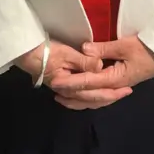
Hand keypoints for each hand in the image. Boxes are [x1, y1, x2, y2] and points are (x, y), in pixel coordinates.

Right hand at [15, 41, 130, 110]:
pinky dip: (89, 98)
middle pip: (92, 99)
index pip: (95, 93)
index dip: (111, 92)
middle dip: (110, 97)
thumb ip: (84, 61)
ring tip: (114, 95)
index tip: (126, 89)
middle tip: (125, 93)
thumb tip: (101, 67)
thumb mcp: (66, 53)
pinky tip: (93, 96)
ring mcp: (64, 91)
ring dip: (101, 98)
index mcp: (70, 86)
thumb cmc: (47, 52)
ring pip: (86, 100)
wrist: (27, 53)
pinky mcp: (62, 86)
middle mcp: (67, 93)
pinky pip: (79, 97)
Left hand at [50, 36, 153, 109]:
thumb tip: (84, 49)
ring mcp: (118, 87)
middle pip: (89, 96)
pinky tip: (83, 95)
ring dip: (79, 99)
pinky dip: (89, 97)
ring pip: (95, 99)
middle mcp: (114, 87)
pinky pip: (101, 95)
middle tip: (55, 91)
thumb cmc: (146, 49)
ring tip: (64, 97)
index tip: (56, 82)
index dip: (71, 82)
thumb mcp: (125, 45)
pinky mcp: (120, 84)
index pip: (88, 82)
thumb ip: (103, 48)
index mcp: (114, 79)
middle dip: (71, 94)